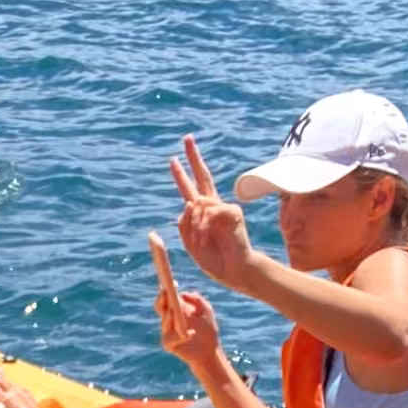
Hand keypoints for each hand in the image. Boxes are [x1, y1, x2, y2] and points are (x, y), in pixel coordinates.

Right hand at [155, 287, 220, 368]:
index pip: (167, 299)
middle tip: (166, 293)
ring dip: (169, 316)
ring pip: (164, 322)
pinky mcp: (168, 345)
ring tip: (174, 311)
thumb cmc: (208, 330)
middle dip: (161, 300)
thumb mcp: (206, 310)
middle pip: (159, 308)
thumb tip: (183, 293)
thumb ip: (197, 299)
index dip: (166, 291)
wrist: (210, 351)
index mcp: (176, 310)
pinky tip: (191, 334)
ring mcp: (167, 333)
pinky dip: (180, 336)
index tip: (169, 283)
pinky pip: (169, 338)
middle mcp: (169, 320)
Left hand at [170, 135, 257, 292]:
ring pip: (197, 204)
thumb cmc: (213, 259)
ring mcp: (222, 207)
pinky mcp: (232, 210)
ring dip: (194, 226)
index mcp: (200, 213)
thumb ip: (186, 223)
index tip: (174, 159)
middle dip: (193, 157)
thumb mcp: (190, 243)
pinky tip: (212, 237)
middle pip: (201, 176)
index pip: (190, 188)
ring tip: (203, 242)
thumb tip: (193, 201)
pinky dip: (204, 226)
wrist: (233, 269)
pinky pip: (208, 212)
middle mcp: (211, 206)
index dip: (182, 173)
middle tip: (187, 138)